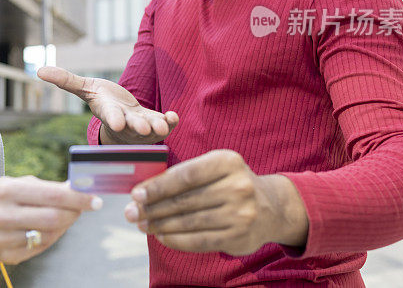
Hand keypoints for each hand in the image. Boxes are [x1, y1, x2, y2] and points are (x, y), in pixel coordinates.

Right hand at [0, 175, 101, 263]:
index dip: (78, 198)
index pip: (52, 196)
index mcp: (6, 190)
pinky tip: (53, 227)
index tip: (96, 199)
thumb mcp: (17, 182)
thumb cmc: (0, 197)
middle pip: (53, 218)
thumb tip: (80, 189)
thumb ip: (48, 187)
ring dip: (66, 224)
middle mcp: (2, 215)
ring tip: (68, 214)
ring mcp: (3, 239)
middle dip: (75, 212)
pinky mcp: (7, 256)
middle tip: (86, 206)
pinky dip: (53, 236)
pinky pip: (40, 248)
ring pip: (49, 235)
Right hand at [37, 66, 178, 144]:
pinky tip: (174, 116)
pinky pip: (165, 124)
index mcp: (109, 113)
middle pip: (132, 125)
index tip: (116, 120)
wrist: (121, 118)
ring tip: (163, 126)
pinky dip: (170, 121)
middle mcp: (126, 123)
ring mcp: (142, 125)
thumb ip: (66, 80)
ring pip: (150, 129)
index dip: (113, 118)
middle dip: (138, 127)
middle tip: (146, 128)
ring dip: (158, 127)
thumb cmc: (102, 100)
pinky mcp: (156, 123)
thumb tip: (39, 70)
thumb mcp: (85, 89)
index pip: (110, 116)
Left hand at [124, 150, 307, 254]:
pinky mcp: (240, 236)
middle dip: (154, 207)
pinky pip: (201, 240)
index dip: (158, 186)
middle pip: (186, 200)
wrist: (271, 207)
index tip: (136, 194)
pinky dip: (177, 239)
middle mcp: (238, 186)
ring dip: (161, 225)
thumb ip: (184, 175)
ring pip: (190, 222)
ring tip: (143, 225)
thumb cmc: (230, 183)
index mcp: (228, 161)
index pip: (186, 175)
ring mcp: (241, 213)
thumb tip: (144, 190)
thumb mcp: (214, 168)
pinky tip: (162, 236)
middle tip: (131, 212)